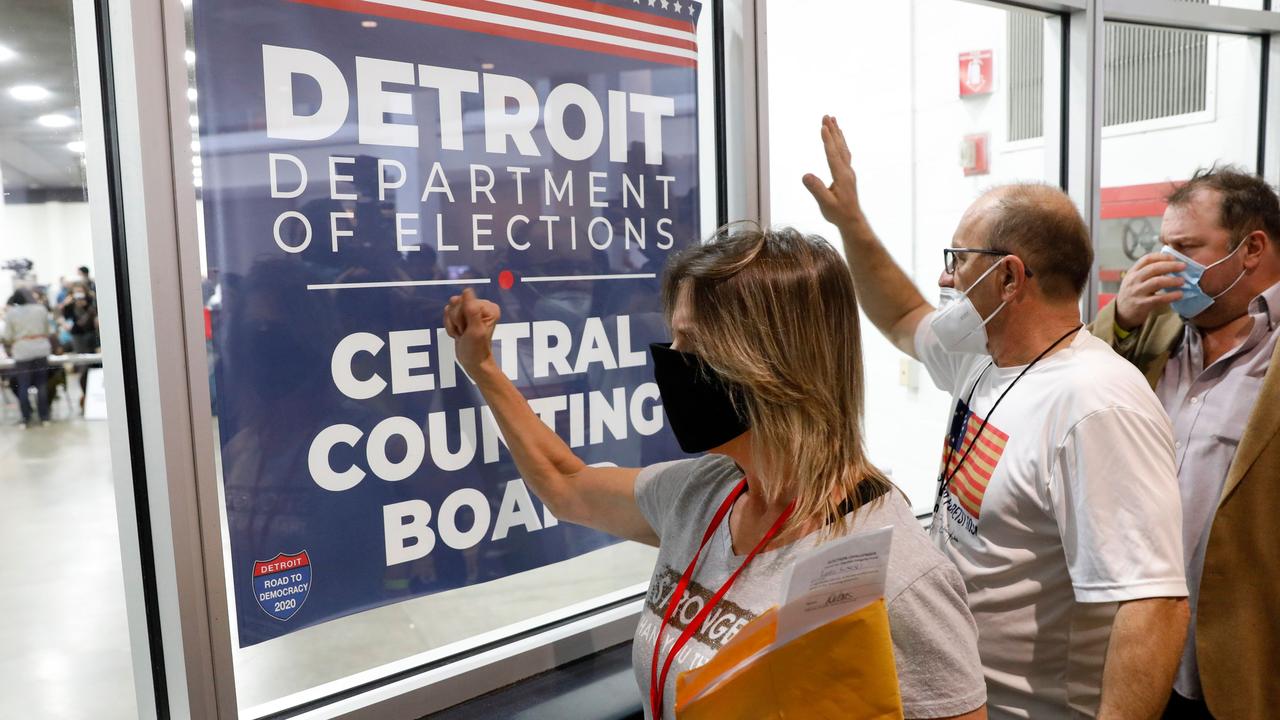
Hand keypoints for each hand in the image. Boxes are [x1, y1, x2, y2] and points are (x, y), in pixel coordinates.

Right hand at [443, 288, 500, 371]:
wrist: (472, 361)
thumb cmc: (476, 348)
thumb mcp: (475, 329)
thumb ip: (471, 309)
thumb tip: (467, 290)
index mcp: (488, 307)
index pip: (464, 301)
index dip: (462, 316)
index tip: (468, 329)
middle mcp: (481, 306)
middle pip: (456, 304)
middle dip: (457, 320)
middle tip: (465, 332)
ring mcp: (471, 311)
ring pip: (450, 309)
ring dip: (453, 324)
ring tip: (462, 334)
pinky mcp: (463, 316)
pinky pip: (448, 315)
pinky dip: (450, 327)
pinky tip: (458, 334)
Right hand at [802, 115, 864, 231]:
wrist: (852, 220)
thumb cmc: (838, 213)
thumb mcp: (825, 204)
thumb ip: (816, 189)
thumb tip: (805, 175)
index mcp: (841, 176)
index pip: (833, 154)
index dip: (828, 140)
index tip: (823, 126)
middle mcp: (847, 171)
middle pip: (839, 146)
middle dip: (832, 130)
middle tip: (827, 116)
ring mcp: (848, 171)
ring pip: (843, 148)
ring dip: (837, 133)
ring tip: (833, 120)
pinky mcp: (847, 174)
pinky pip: (844, 153)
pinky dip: (840, 142)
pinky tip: (838, 139)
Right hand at [1115, 253, 1185, 330]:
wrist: (1121, 313)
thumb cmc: (1132, 294)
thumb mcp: (1134, 280)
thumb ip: (1147, 273)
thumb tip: (1170, 264)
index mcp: (1132, 272)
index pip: (1147, 259)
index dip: (1162, 257)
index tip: (1174, 257)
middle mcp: (1133, 280)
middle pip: (1154, 268)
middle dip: (1171, 266)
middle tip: (1183, 266)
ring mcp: (1137, 292)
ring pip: (1157, 282)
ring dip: (1172, 280)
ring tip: (1182, 281)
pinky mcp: (1142, 304)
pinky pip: (1159, 298)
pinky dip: (1171, 296)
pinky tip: (1179, 295)